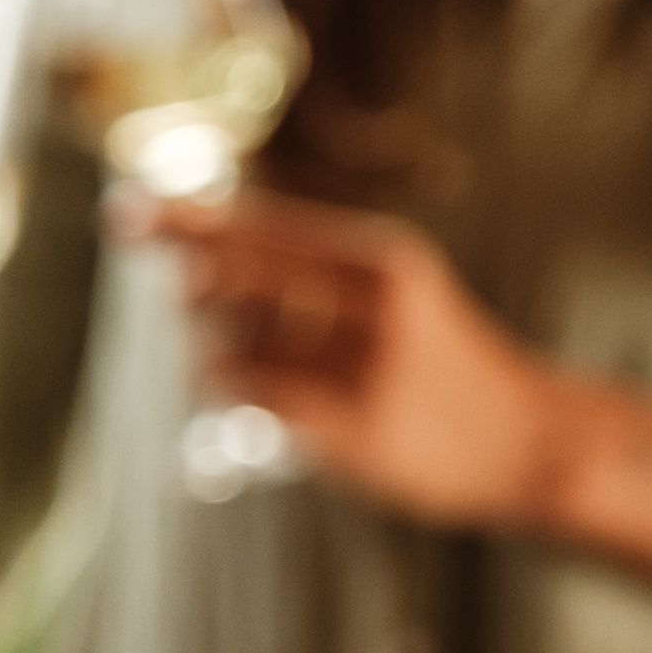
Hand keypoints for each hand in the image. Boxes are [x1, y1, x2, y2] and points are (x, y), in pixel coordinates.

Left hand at [162, 193, 587, 531]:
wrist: (528, 441)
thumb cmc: (444, 365)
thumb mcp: (397, 294)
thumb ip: (314, 271)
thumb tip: (196, 258)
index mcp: (384, 259)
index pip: (263, 227)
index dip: (186, 221)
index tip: (122, 212)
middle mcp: (375, 303)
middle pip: (237, 277)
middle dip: (189, 286)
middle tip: (184, 297)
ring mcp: (365, 367)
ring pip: (234, 345)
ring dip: (210, 351)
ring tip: (235, 359)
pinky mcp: (354, 428)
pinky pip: (253, 401)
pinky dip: (229, 393)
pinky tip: (236, 394)